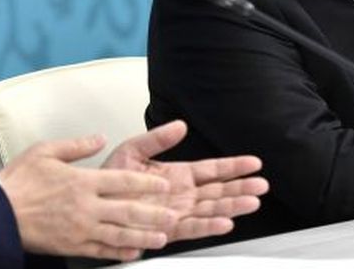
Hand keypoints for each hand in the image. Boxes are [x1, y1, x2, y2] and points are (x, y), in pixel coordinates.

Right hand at [0, 134, 180, 261]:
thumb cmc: (19, 181)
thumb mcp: (45, 151)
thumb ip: (76, 145)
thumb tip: (99, 137)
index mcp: (82, 181)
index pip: (123, 181)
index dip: (146, 184)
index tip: (163, 186)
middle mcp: (86, 206)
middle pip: (128, 211)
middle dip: (153, 214)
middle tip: (172, 215)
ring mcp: (80, 229)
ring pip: (120, 234)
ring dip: (143, 236)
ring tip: (161, 237)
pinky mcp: (72, 246)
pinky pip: (102, 250)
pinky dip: (120, 252)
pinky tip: (134, 252)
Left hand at [102, 120, 267, 241]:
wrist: (91, 203)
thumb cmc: (110, 180)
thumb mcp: (132, 150)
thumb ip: (157, 139)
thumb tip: (180, 125)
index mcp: (177, 175)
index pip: (211, 170)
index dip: (233, 166)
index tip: (253, 162)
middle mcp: (182, 195)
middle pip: (218, 191)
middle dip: (241, 188)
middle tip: (262, 185)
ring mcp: (177, 212)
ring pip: (211, 210)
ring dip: (232, 206)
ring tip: (252, 202)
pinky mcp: (166, 229)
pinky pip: (191, 228)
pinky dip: (208, 226)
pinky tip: (225, 222)